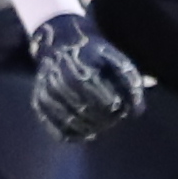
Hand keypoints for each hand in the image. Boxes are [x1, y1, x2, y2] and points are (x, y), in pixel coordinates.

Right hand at [26, 12, 154, 144]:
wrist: (62, 43)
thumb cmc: (94, 54)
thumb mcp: (115, 59)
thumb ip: (130, 83)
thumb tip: (137, 113)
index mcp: (77, 69)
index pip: (95, 93)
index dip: (108, 102)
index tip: (117, 104)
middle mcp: (57, 81)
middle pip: (82, 110)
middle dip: (101, 118)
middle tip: (112, 118)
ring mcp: (46, 93)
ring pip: (68, 121)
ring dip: (89, 127)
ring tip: (101, 125)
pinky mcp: (39, 103)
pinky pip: (54, 127)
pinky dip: (71, 135)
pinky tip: (86, 134)